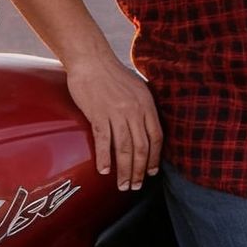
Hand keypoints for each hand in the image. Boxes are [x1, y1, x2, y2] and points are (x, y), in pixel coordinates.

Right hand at [65, 55, 163, 190]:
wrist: (91, 60)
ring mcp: (116, 113)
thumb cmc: (112, 73)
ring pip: (124, 149)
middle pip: (141, 148)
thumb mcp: (137, 87)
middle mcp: (134, 110)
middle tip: (136, 186)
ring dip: (124, 171)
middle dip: (140, 171)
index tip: (152, 172)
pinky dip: (104, 158)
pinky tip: (104, 171)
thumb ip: (143, 107)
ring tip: (123, 185)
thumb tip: (147, 127)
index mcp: (146, 104)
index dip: (155, 158)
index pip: (156, 137)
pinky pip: (103, 141)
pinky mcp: (98, 114)